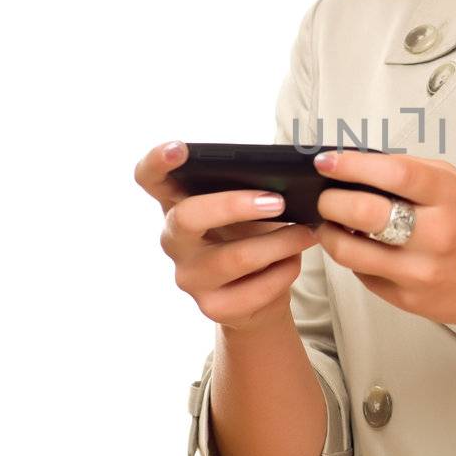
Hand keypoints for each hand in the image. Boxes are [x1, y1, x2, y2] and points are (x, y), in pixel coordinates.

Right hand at [133, 140, 320, 332]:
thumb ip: (253, 191)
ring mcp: (188, 277)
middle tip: (278, 201)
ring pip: (234, 257)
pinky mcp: (212, 308)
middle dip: (235, 205)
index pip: (149, 178)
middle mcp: (174, 241)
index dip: (158, 162)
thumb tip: (286, 183)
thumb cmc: (251, 237)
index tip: (180, 148)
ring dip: (280, 242)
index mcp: (176, 205)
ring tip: (307, 232)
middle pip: (187, 216)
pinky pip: (255, 288)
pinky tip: (294, 262)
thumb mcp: (248, 210)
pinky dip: (284, 271)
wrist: (258, 296)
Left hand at [311, 148, 455, 341]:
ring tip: (330, 223)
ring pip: (350, 251)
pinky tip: (360, 246)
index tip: (327, 161)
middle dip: (331, 201)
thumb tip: (362, 164)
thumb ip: (417, 172)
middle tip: (325, 196)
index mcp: (451, 199)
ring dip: (330, 233)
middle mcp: (436, 236)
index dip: (352, 164)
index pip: (394, 173)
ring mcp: (420, 272)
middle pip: (364, 213)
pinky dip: (353, 258)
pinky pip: (362, 275)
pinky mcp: (407, 299)